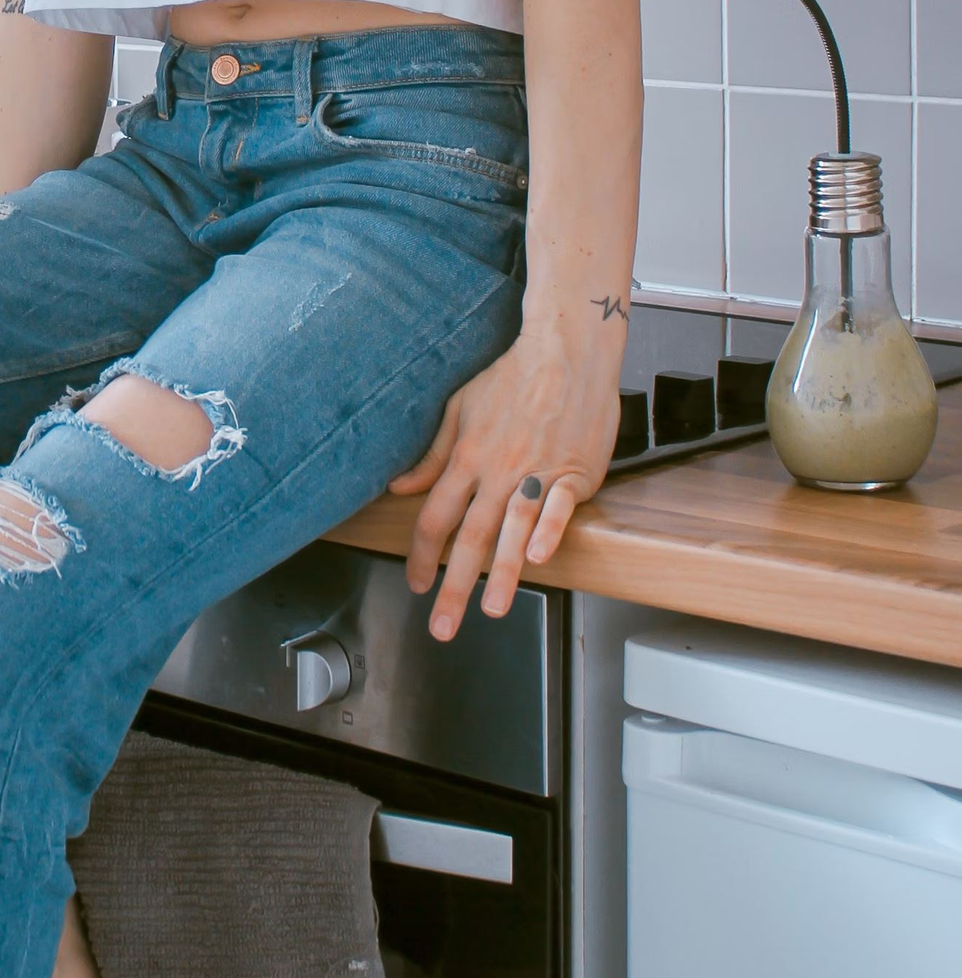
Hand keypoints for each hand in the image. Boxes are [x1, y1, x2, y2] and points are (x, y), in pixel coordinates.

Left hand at [390, 329, 620, 639]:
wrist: (565, 352)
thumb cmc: (512, 378)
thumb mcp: (459, 409)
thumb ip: (432, 455)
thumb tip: (401, 486)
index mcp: (467, 457)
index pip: (435, 516)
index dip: (420, 554)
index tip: (415, 582)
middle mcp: (498, 470)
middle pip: (470, 535)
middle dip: (454, 585)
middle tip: (443, 625)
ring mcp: (538, 472)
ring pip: (513, 529)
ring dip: (501, 572)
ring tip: (493, 608)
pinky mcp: (575, 472)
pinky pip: (559, 506)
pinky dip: (548, 531)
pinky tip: (539, 558)